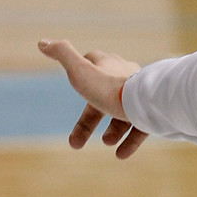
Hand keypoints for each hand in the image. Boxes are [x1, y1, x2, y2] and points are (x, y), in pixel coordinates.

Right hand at [38, 38, 148, 158]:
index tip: (75, 87)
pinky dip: (129, 142)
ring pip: (123, 114)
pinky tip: (120, 155)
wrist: (146, 102)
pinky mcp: (153, 113)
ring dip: (113, 131)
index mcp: (109, 66)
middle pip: (103, 100)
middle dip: (89, 121)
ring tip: (107, 142)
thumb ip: (62, 54)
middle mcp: (126, 78)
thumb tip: (43, 42)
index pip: (90, 68)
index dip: (79, 78)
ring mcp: (140, 96)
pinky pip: (140, 128)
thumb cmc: (110, 86)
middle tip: (75, 143)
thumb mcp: (80, 70)